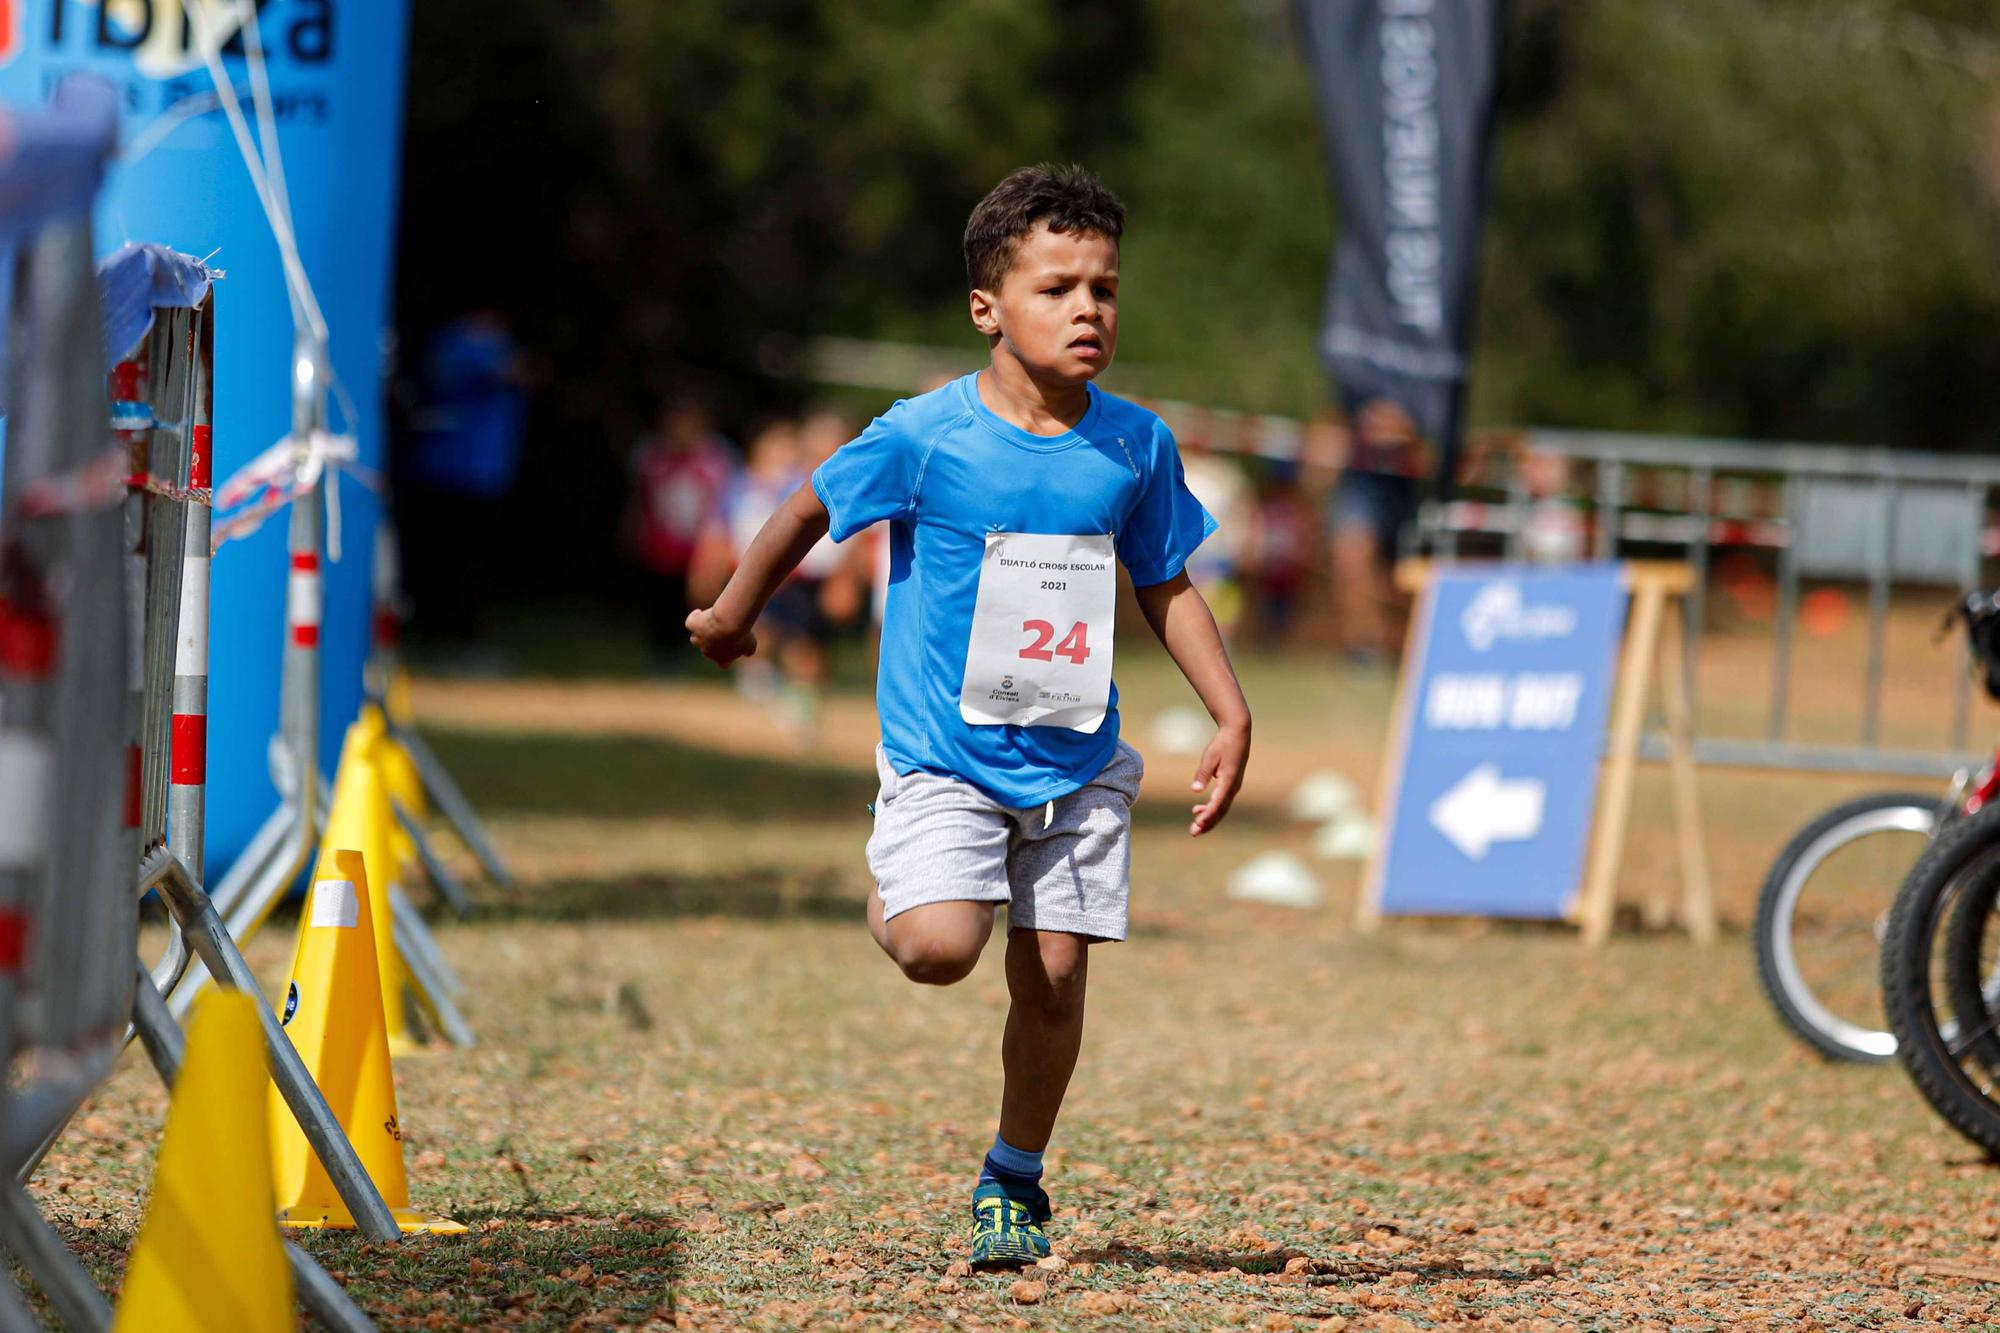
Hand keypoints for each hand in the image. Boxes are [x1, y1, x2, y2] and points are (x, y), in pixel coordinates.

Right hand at [685, 606, 756, 666]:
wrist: (729, 623)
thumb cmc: (741, 634)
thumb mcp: (751, 643)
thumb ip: (749, 650)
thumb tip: (748, 653)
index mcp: (722, 659)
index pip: (722, 664)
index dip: (725, 658)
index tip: (729, 651)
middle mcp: (707, 651)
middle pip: (707, 649)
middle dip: (713, 641)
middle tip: (722, 631)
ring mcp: (698, 639)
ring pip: (694, 639)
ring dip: (699, 633)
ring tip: (706, 624)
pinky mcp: (694, 626)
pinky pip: (690, 623)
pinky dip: (694, 618)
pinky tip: (699, 613)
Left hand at [1189, 721, 1249, 836]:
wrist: (1238, 732)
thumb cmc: (1223, 743)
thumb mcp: (1210, 757)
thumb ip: (1203, 774)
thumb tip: (1195, 790)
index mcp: (1229, 781)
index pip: (1217, 803)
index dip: (1207, 816)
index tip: (1197, 824)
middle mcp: (1234, 786)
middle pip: (1221, 810)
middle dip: (1208, 823)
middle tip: (1194, 833)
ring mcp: (1234, 786)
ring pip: (1222, 808)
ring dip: (1209, 818)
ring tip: (1195, 826)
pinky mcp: (1232, 784)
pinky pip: (1222, 801)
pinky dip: (1212, 808)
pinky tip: (1199, 810)